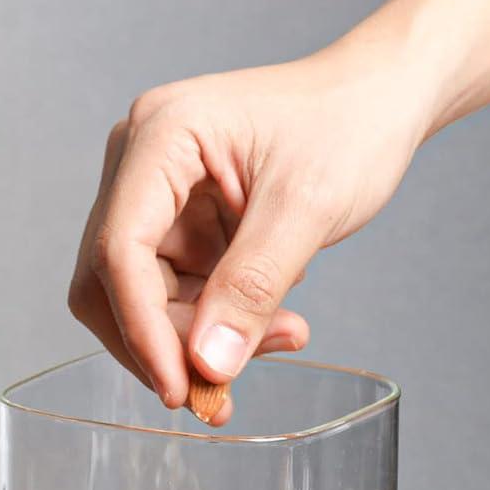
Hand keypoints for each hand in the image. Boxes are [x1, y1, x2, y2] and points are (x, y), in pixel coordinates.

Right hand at [68, 46, 427, 420]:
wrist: (378, 100)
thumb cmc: (349, 124)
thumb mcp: (308, 206)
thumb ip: (253, 287)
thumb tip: (208, 365)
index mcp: (160, 135)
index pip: (120, 249)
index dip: (142, 329)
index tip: (181, 389)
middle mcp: (138, 163)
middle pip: (111, 282)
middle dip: (164, 342)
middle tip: (222, 388)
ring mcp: (152, 196)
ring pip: (138, 299)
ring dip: (195, 339)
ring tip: (280, 338)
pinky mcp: (174, 225)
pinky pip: (172, 295)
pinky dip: (212, 325)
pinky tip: (269, 322)